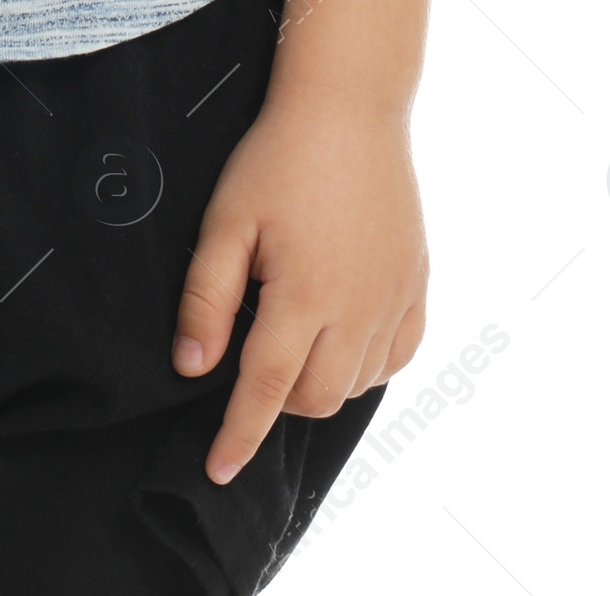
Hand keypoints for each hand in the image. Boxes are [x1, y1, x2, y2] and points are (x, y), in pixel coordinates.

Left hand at [173, 99, 427, 483]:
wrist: (351, 108)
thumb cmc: (279, 162)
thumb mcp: (225, 226)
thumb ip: (205, 303)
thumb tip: (192, 370)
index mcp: (305, 296)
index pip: (265, 392)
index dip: (238, 437)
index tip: (218, 472)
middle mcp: (358, 306)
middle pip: (314, 400)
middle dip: (277, 401)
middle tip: (256, 357)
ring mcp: (394, 298)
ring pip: (355, 387)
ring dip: (319, 385)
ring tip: (297, 342)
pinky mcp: (417, 286)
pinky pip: (395, 359)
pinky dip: (364, 368)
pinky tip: (340, 342)